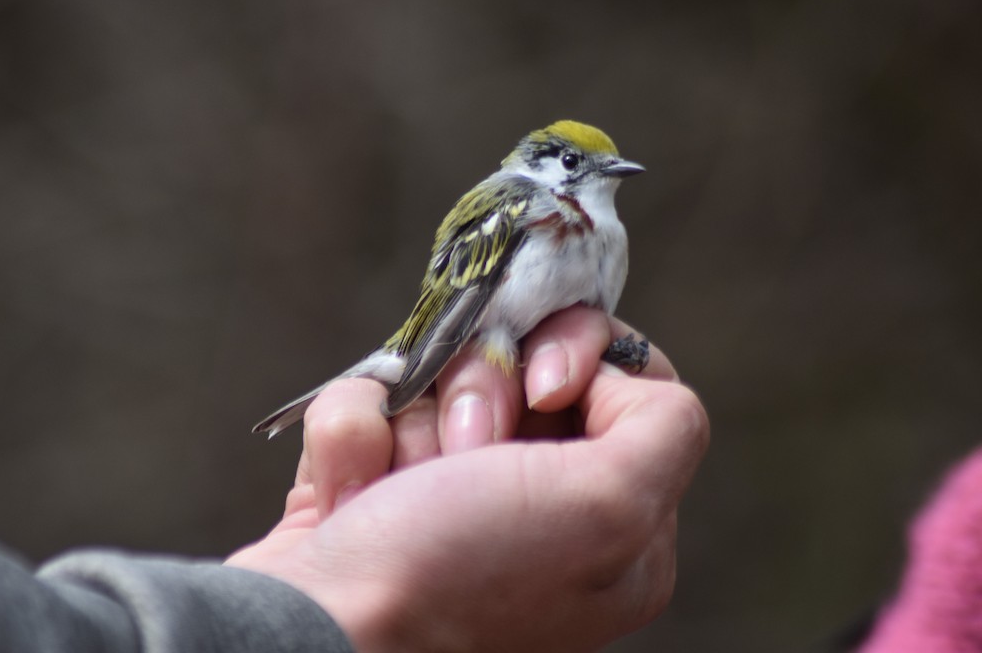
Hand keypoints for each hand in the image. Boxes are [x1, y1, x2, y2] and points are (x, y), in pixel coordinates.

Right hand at [227, 307, 708, 651]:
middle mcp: (543, 510)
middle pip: (531, 367)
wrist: (315, 633)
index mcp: (620, 525)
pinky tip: (350, 494)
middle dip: (487, 390)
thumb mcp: (608, 508)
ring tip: (396, 490)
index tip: (544, 383)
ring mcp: (454, 497)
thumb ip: (666, 426)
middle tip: (468, 448)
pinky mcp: (376, 486)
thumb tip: (616, 376)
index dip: (583, 356)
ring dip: (415, 422)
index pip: (630, 382)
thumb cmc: (461, 577)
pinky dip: (355, 437)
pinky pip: (372, 405)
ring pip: (444, 380)